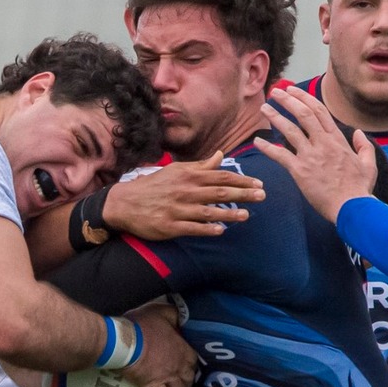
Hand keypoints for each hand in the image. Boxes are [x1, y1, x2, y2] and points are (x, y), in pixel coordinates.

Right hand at [104, 156, 264, 238]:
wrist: (124, 203)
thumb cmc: (153, 186)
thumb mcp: (176, 171)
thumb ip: (201, 166)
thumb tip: (221, 156)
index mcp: (188, 176)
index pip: (221, 176)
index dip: (242, 180)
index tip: (258, 183)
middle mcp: (185, 191)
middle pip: (219, 192)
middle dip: (242, 194)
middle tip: (262, 196)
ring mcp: (178, 209)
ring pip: (208, 211)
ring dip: (229, 213)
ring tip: (246, 216)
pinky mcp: (170, 226)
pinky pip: (192, 228)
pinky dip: (206, 229)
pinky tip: (220, 230)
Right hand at [122, 317, 195, 386]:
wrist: (123, 341)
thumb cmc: (140, 326)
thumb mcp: (160, 312)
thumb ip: (172, 314)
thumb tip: (179, 315)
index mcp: (182, 348)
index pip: (194, 361)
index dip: (191, 366)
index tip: (186, 370)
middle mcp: (179, 365)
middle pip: (189, 379)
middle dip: (187, 385)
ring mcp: (168, 377)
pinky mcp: (154, 386)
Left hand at [253, 86, 377, 222]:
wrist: (352, 207)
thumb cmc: (359, 189)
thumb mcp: (368, 164)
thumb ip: (364, 146)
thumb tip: (359, 133)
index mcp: (337, 140)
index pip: (320, 111)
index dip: (305, 98)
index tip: (293, 91)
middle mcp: (323, 143)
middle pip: (303, 114)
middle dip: (288, 100)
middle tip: (276, 92)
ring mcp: (311, 156)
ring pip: (290, 130)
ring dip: (275, 117)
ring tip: (264, 109)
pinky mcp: (300, 171)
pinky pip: (280, 156)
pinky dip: (267, 148)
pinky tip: (257, 142)